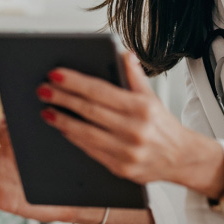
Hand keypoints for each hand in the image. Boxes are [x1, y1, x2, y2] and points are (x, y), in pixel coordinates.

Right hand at [0, 122, 103, 223]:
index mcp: (14, 146)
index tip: (3, 119)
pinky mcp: (3, 200)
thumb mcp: (54, 151)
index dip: (0, 123)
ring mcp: (0, 181)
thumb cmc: (62, 172)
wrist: (69, 200)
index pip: (1, 129)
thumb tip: (54, 115)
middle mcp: (2, 162)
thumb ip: (48, 135)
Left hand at [37, 51, 223, 198]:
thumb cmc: (163, 125)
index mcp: (141, 108)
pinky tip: (64, 129)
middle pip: (89, 111)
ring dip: (63, 121)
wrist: (181, 158)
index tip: (55, 74)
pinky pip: (91, 151)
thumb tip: (124, 54)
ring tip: (47, 111)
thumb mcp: (152, 97)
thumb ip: (135, 77)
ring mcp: (127, 151)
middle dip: (62, 99)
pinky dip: (75, 139)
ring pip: (87, 134)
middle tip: (42, 90)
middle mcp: (134, 129)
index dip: (75, 82)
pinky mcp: (121, 168)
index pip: (100, 91)